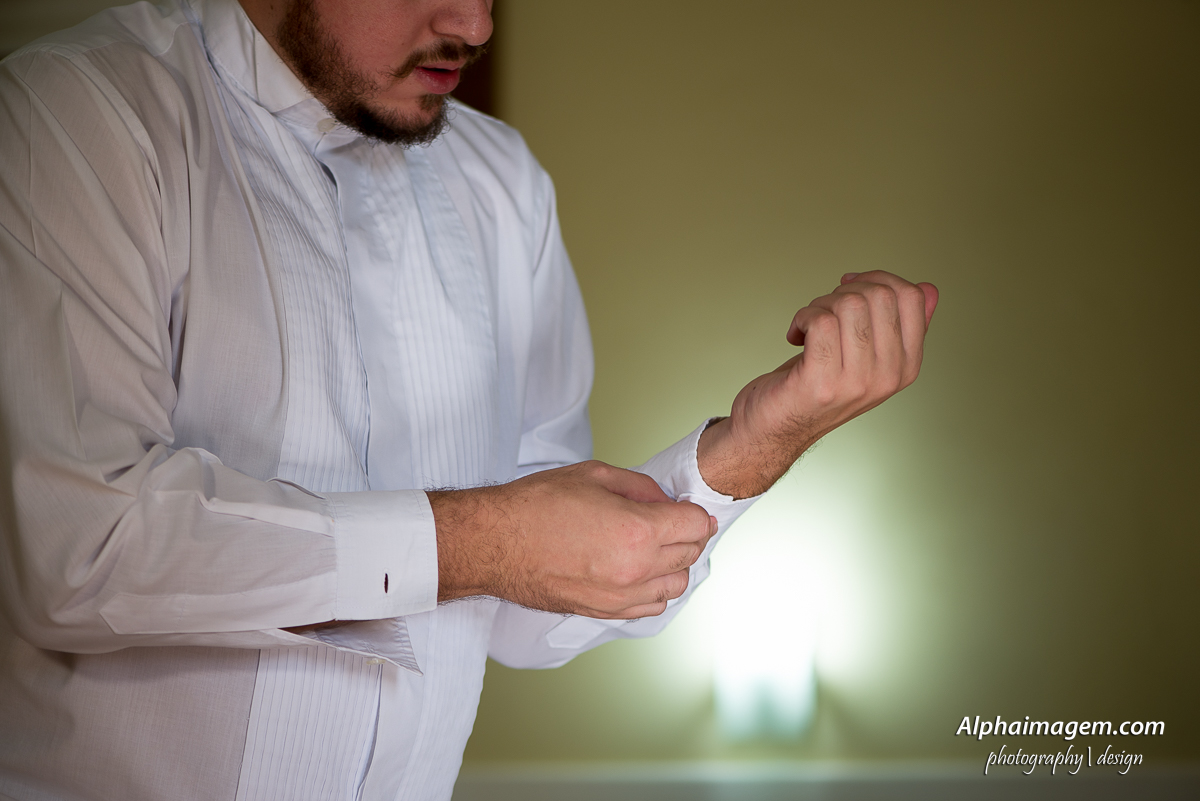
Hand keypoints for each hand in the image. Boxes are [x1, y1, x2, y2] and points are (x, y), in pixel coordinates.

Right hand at [430, 461, 717, 618]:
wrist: (494, 543)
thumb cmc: (535, 506)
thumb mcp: (595, 475)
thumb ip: (641, 488)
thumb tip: (664, 502)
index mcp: (638, 531)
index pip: (697, 525)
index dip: (695, 511)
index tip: (686, 508)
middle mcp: (636, 570)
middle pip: (690, 555)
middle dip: (687, 535)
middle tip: (670, 521)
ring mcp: (620, 597)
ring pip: (675, 586)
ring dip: (673, 565)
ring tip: (654, 547)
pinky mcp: (602, 612)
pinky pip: (650, 608)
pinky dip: (654, 590)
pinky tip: (639, 572)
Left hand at [698, 270, 938, 497]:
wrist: (772, 430)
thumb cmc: (814, 388)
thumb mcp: (865, 356)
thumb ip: (897, 327)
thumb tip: (929, 289)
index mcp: (906, 367)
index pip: (912, 298)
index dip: (877, 278)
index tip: (850, 287)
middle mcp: (887, 377)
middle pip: (880, 295)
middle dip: (844, 291)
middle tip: (823, 312)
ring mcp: (857, 382)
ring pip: (849, 304)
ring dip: (819, 304)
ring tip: (808, 326)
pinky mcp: (822, 382)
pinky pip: (820, 321)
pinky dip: (802, 318)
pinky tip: (795, 336)